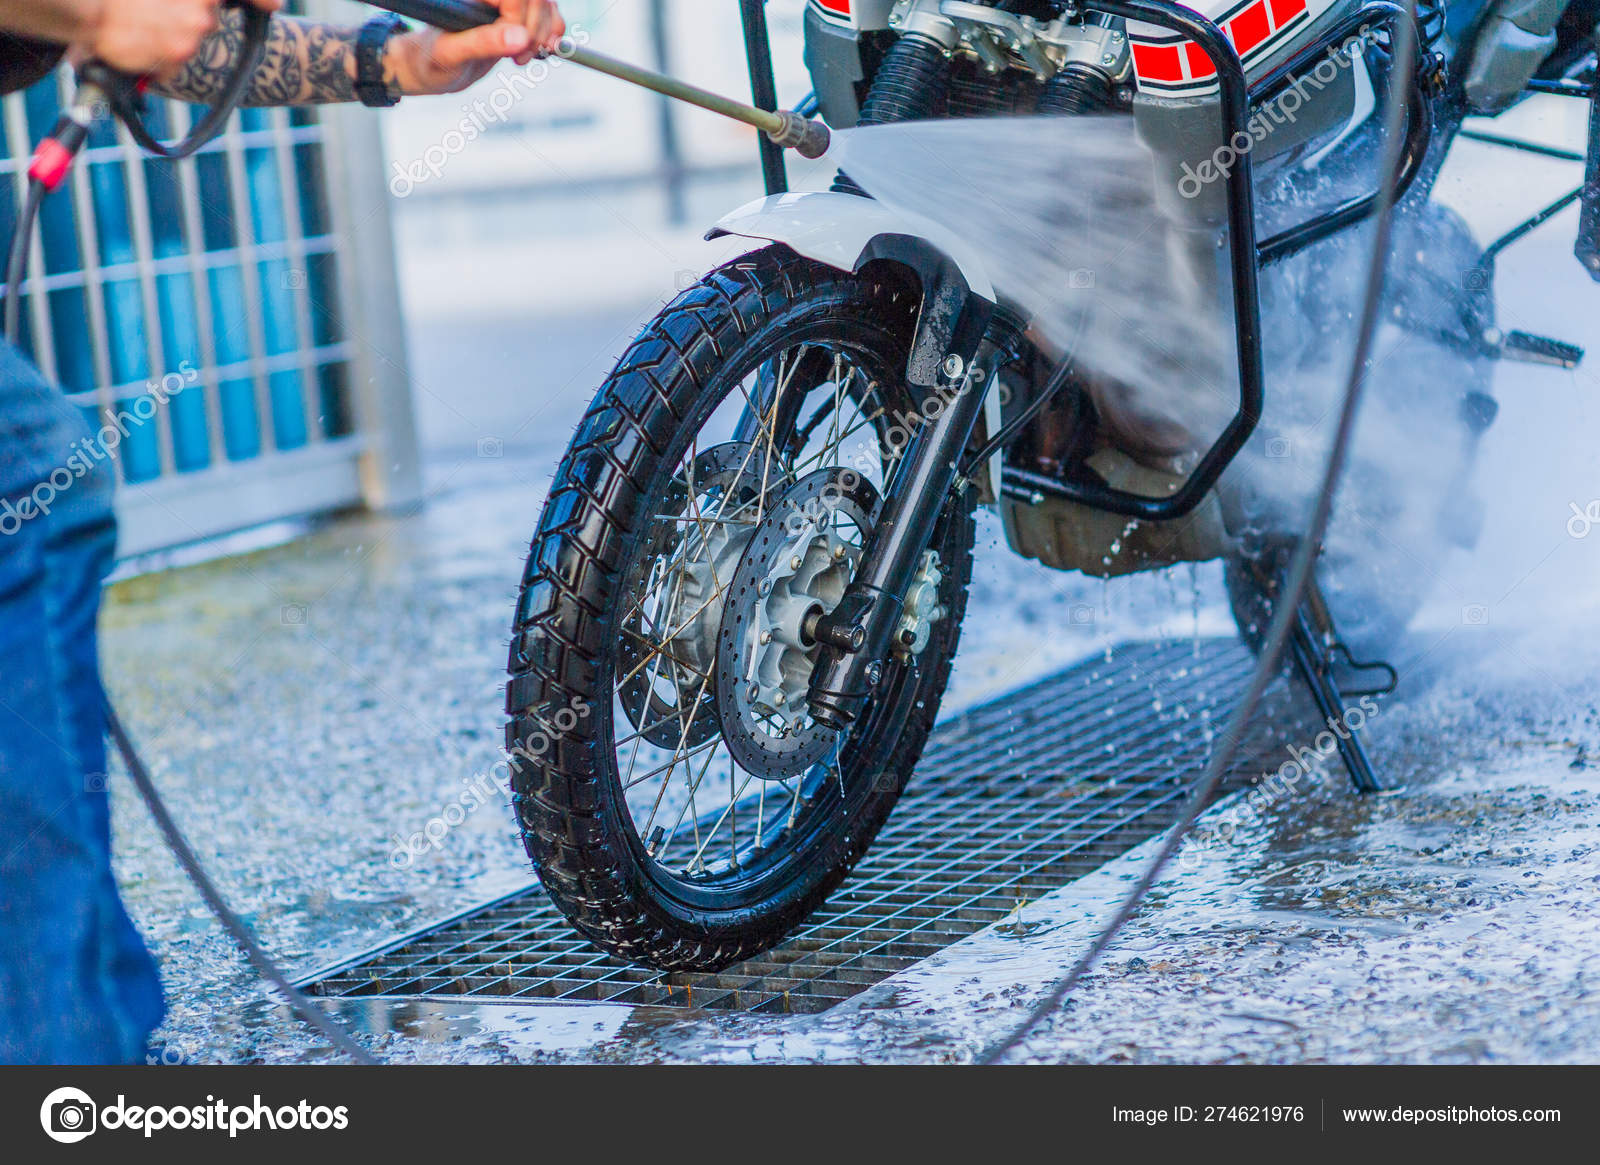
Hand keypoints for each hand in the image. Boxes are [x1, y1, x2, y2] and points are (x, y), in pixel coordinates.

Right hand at [78, 0, 281, 80]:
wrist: (88, 8)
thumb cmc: (119, 0)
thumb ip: (192, 1)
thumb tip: (243, 2)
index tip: (273, 6)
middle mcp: (201, 10)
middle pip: (205, 20)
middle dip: (184, 19)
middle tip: (153, 14)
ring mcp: (193, 32)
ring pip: (189, 42)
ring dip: (167, 39)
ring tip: (138, 27)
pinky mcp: (179, 54)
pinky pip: (174, 63)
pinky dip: (157, 58)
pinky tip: (137, 43)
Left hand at [386, 0, 564, 97]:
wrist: (433, 68)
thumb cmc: (433, 61)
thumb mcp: (452, 54)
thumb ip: (483, 43)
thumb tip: (520, 39)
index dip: (519, 22)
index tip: (512, 51)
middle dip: (536, 31)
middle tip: (520, 59)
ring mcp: (504, 5)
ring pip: (545, 4)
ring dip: (546, 33)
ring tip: (525, 57)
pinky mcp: (515, 16)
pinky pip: (547, 13)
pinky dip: (552, 32)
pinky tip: (540, 50)